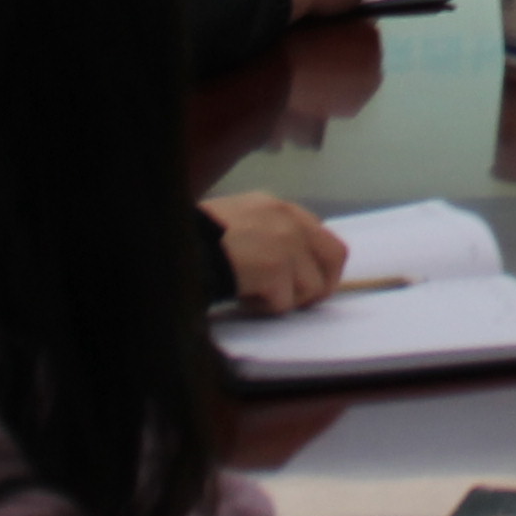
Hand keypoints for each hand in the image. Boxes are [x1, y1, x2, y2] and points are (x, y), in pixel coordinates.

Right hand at [202, 193, 350, 311]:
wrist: (180, 245)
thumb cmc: (201, 236)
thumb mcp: (240, 219)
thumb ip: (270, 232)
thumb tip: (293, 263)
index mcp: (278, 208)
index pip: (322, 235)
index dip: (318, 264)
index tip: (306, 281)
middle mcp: (288, 220)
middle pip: (334, 257)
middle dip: (320, 284)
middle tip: (296, 300)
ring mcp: (285, 244)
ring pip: (310, 287)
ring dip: (283, 299)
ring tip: (253, 294)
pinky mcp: (275, 269)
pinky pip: (283, 304)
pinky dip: (263, 308)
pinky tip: (242, 298)